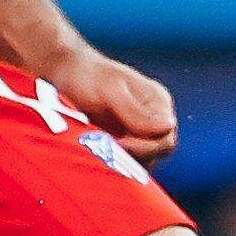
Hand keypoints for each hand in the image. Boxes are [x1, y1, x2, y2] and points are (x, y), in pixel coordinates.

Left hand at [50, 48, 179, 164]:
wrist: (66, 73)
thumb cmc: (89, 76)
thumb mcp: (111, 92)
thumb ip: (137, 112)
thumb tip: (169, 127)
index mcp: (158, 103)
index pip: (165, 138)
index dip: (146, 147)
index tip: (119, 144)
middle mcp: (154, 119)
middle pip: (159, 151)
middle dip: (136, 154)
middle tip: (106, 148)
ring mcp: (139, 131)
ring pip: (145, 160)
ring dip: (125, 160)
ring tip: (99, 150)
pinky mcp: (123, 141)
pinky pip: (128, 160)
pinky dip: (116, 162)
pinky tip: (98, 153)